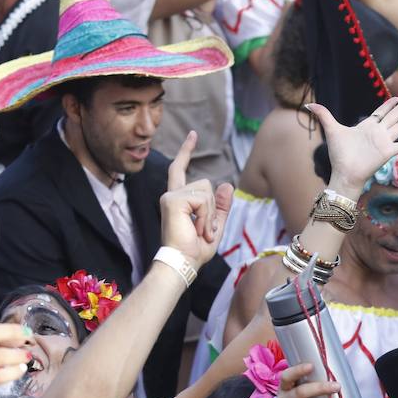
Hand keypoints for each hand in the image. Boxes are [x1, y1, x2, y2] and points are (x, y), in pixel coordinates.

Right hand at [159, 131, 233, 267]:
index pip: (180, 169)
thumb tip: (227, 184)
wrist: (184, 262)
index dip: (186, 151)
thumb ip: (220, 206)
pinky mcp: (173, 200)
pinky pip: (203, 199)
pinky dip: (206, 216)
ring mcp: (171, 196)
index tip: (193, 134)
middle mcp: (172, 194)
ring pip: (206, 190)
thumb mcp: (215, 225)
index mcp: (179, 199)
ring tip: (200, 230)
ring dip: (210, 214)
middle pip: (205, 183)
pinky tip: (198, 228)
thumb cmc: (196, 249)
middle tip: (204, 230)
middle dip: (213, 208)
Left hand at [304, 96, 397, 194]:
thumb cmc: (339, 154)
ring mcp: (384, 142)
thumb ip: (323, 115)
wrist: (344, 172)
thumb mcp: (331, 130)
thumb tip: (308, 105)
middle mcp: (378, 133)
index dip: (390, 104)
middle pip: (395, 116)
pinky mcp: (387, 152)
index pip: (381, 112)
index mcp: (367, 126)